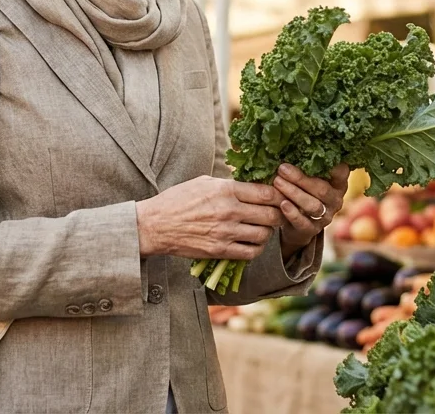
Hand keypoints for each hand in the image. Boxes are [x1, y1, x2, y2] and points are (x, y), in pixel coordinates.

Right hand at [135, 175, 283, 260]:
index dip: (278, 196)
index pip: (266, 193)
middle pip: (271, 215)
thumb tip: (250, 183)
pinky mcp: (220, 250)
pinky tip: (252, 242)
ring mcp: (225, 232)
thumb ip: (229, 183)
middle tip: (275, 214)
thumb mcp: (204, 182)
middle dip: (277, 215)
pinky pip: (250, 252)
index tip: (279, 197)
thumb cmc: (178, 200)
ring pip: (264, 235)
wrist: (155, 225)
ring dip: (267, 232)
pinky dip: (256, 248)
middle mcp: (229, 211)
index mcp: (226, 190)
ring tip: (262, 228)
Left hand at [273, 163, 349, 251]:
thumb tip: (289, 144)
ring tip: (277, 182)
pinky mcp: (311, 230)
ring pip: (312, 205)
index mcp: (338, 184)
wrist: (296, 225)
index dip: (333, 165)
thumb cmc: (303, 192)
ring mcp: (325, 217)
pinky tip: (282, 204)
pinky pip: (303, 222)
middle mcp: (335, 201)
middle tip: (282, 168)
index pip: (341, 173)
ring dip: (293, 193)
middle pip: (322, 190)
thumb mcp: (308, 179)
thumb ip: (306, 166)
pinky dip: (292, 213)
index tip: (318, 155)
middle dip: (301, 178)